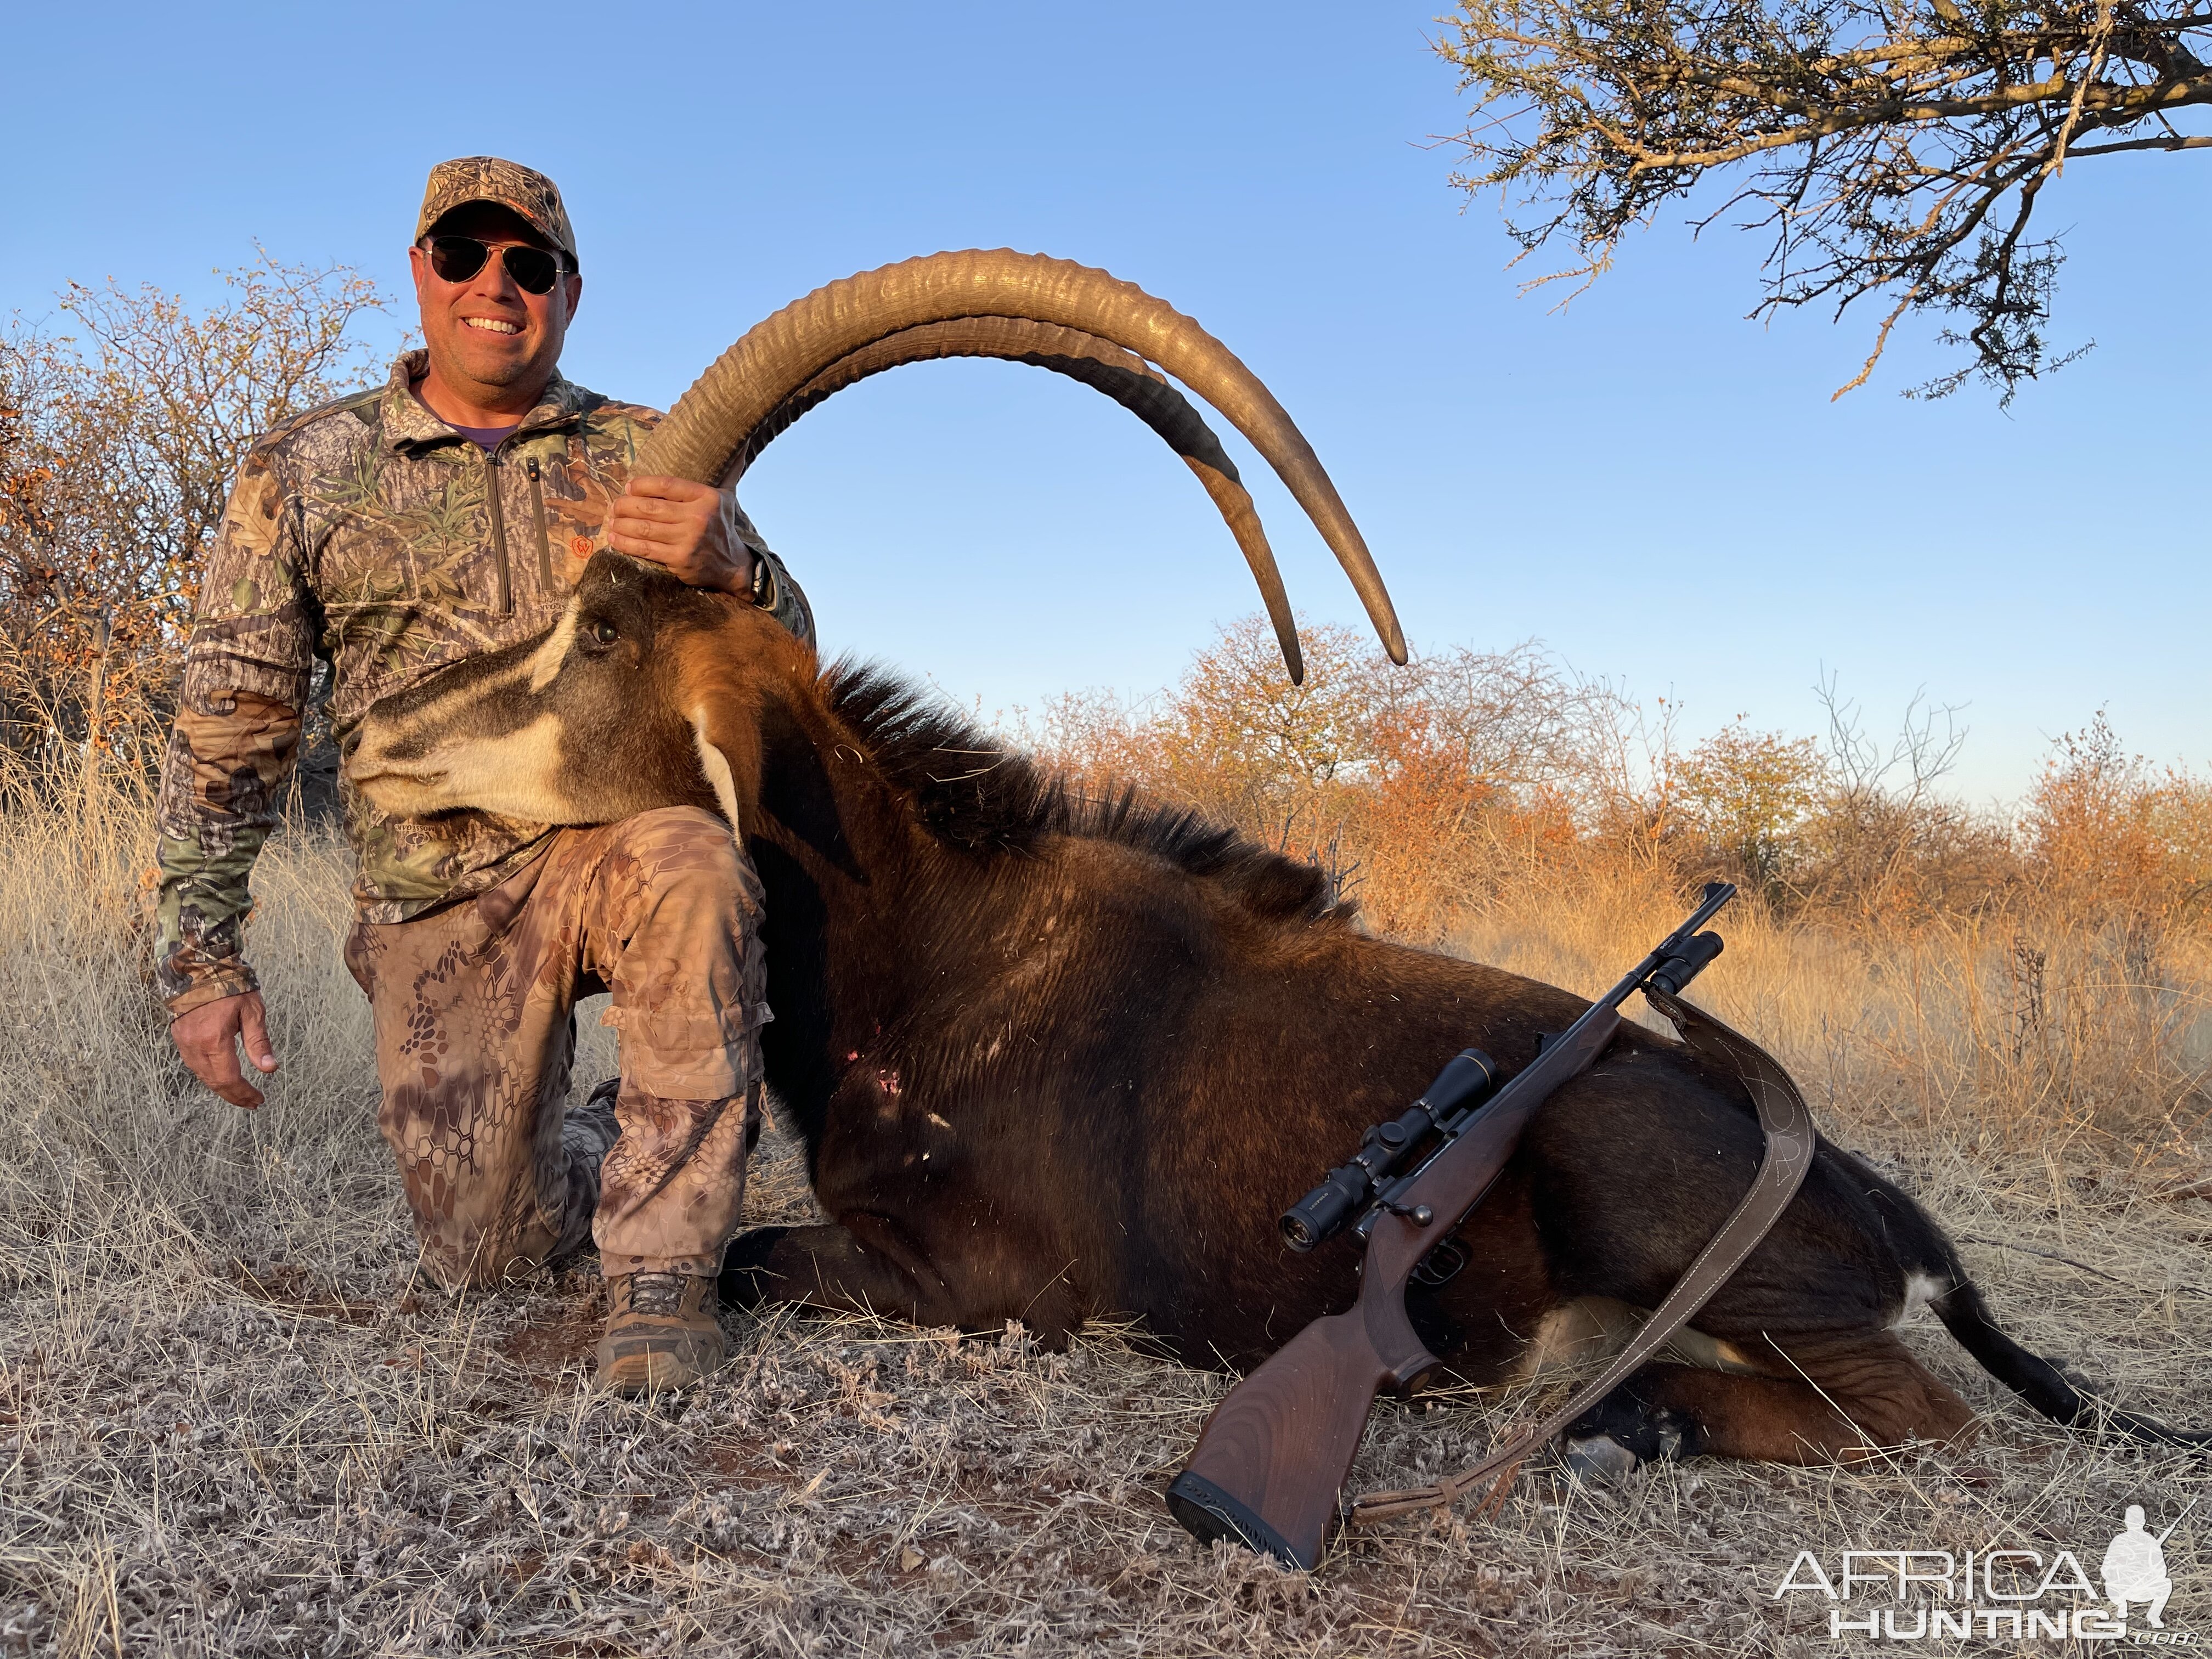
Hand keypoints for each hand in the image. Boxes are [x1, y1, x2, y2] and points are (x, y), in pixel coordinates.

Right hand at [172, 989, 278, 1109]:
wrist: (199, 966)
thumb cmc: (230, 985)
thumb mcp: (253, 1011)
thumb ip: (259, 1042)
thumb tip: (270, 1069)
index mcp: (214, 1040)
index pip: (229, 1078)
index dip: (244, 1093)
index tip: (258, 1100)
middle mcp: (195, 1045)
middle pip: (214, 1081)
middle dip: (234, 1095)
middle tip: (252, 1102)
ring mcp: (184, 1042)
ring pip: (202, 1075)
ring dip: (221, 1088)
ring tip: (240, 1094)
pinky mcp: (179, 1036)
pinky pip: (194, 1064)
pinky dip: (209, 1075)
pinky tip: (222, 1077)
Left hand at [609, 475, 758, 597]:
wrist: (732, 566)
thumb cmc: (721, 526)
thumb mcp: (727, 496)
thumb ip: (728, 470)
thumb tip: (742, 443)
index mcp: (706, 497)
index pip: (667, 485)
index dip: (642, 485)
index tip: (629, 486)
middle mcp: (698, 517)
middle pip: (650, 508)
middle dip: (625, 505)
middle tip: (614, 505)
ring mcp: (688, 540)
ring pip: (644, 528)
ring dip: (621, 524)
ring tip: (611, 520)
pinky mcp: (679, 560)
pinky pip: (645, 549)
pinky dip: (626, 544)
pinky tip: (614, 538)